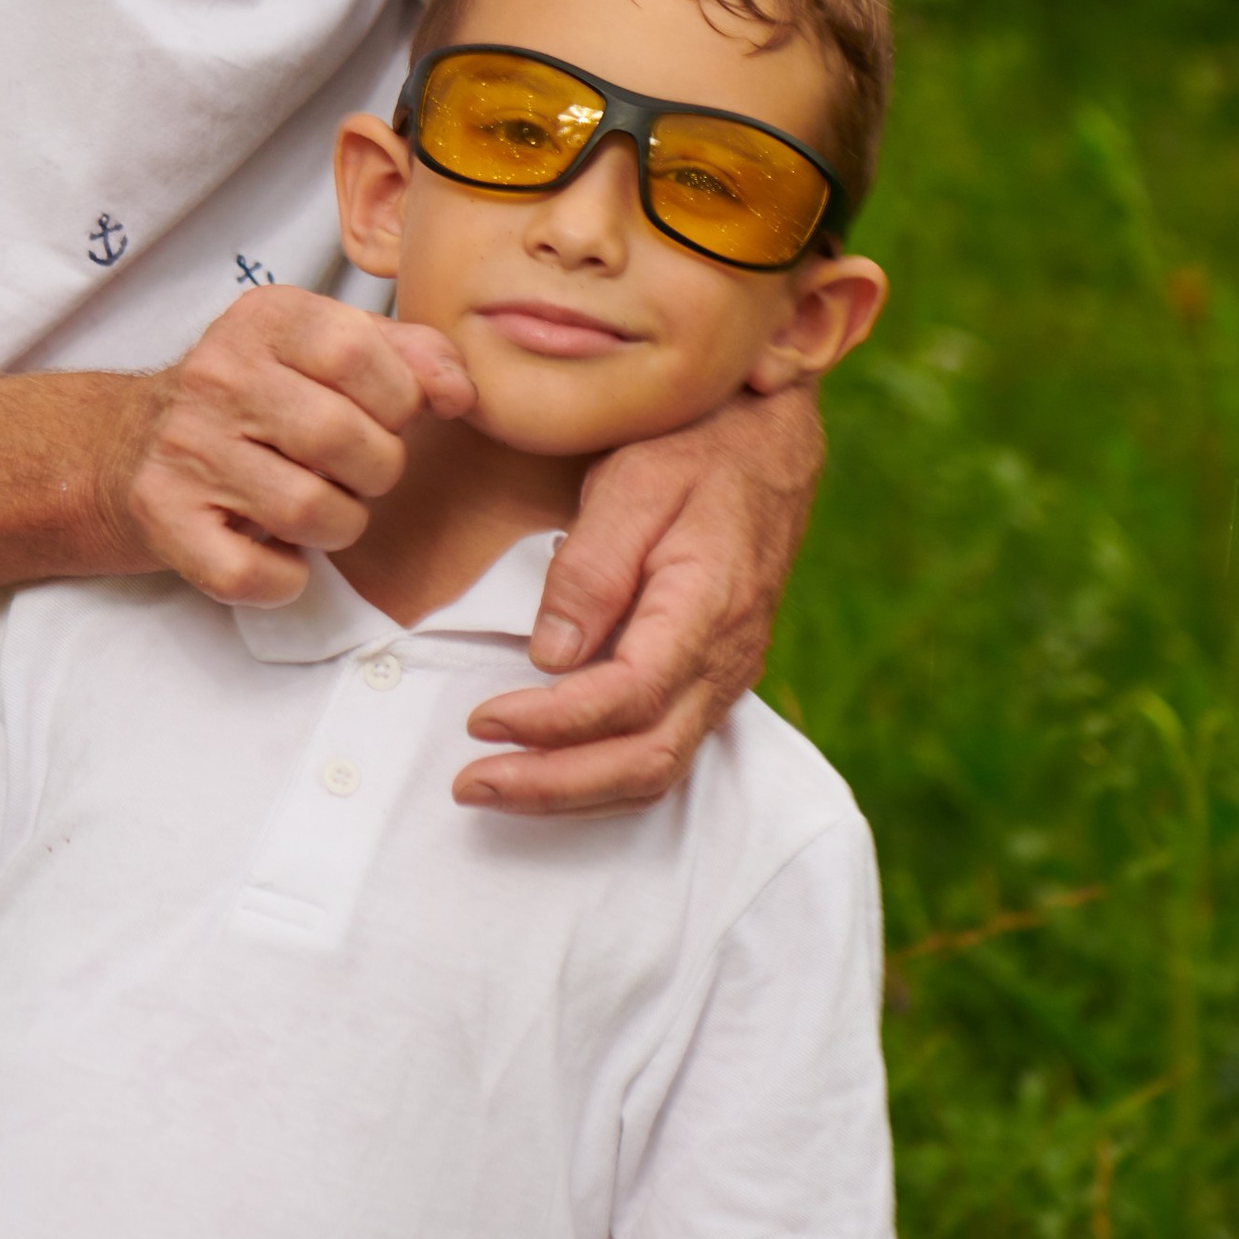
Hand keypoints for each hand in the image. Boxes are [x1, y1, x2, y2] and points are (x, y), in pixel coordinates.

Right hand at [101, 289, 473, 603]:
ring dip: (340, 525)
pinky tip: (280, 553)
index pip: (357, 352)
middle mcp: (216, 375)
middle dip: (378, 471)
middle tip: (360, 473)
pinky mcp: (163, 517)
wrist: (127, 446)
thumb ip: (407, 354)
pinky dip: (285, 579)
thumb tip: (462, 394)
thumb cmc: (257, 398)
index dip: (398, 399)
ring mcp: (184, 448)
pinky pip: (253, 574)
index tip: (389, 417)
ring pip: (307, 511)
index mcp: (264, 319)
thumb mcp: (324, 349)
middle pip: (342, 438)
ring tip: (324, 509)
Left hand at [454, 381, 824, 814]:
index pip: (630, 697)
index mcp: (708, 607)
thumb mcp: (634, 482)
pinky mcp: (712, 681)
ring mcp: (725, 678)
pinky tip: (546, 770)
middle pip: (646, 760)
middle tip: (470, 783)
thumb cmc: (695, 449)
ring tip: (493, 787)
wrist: (768, 445)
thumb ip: (592, 569)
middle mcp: (726, 659)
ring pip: (657, 772)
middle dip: (552, 785)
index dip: (552, 722)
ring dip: (572, 793)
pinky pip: (663, 751)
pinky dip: (601, 776)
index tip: (481, 720)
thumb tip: (551, 658)